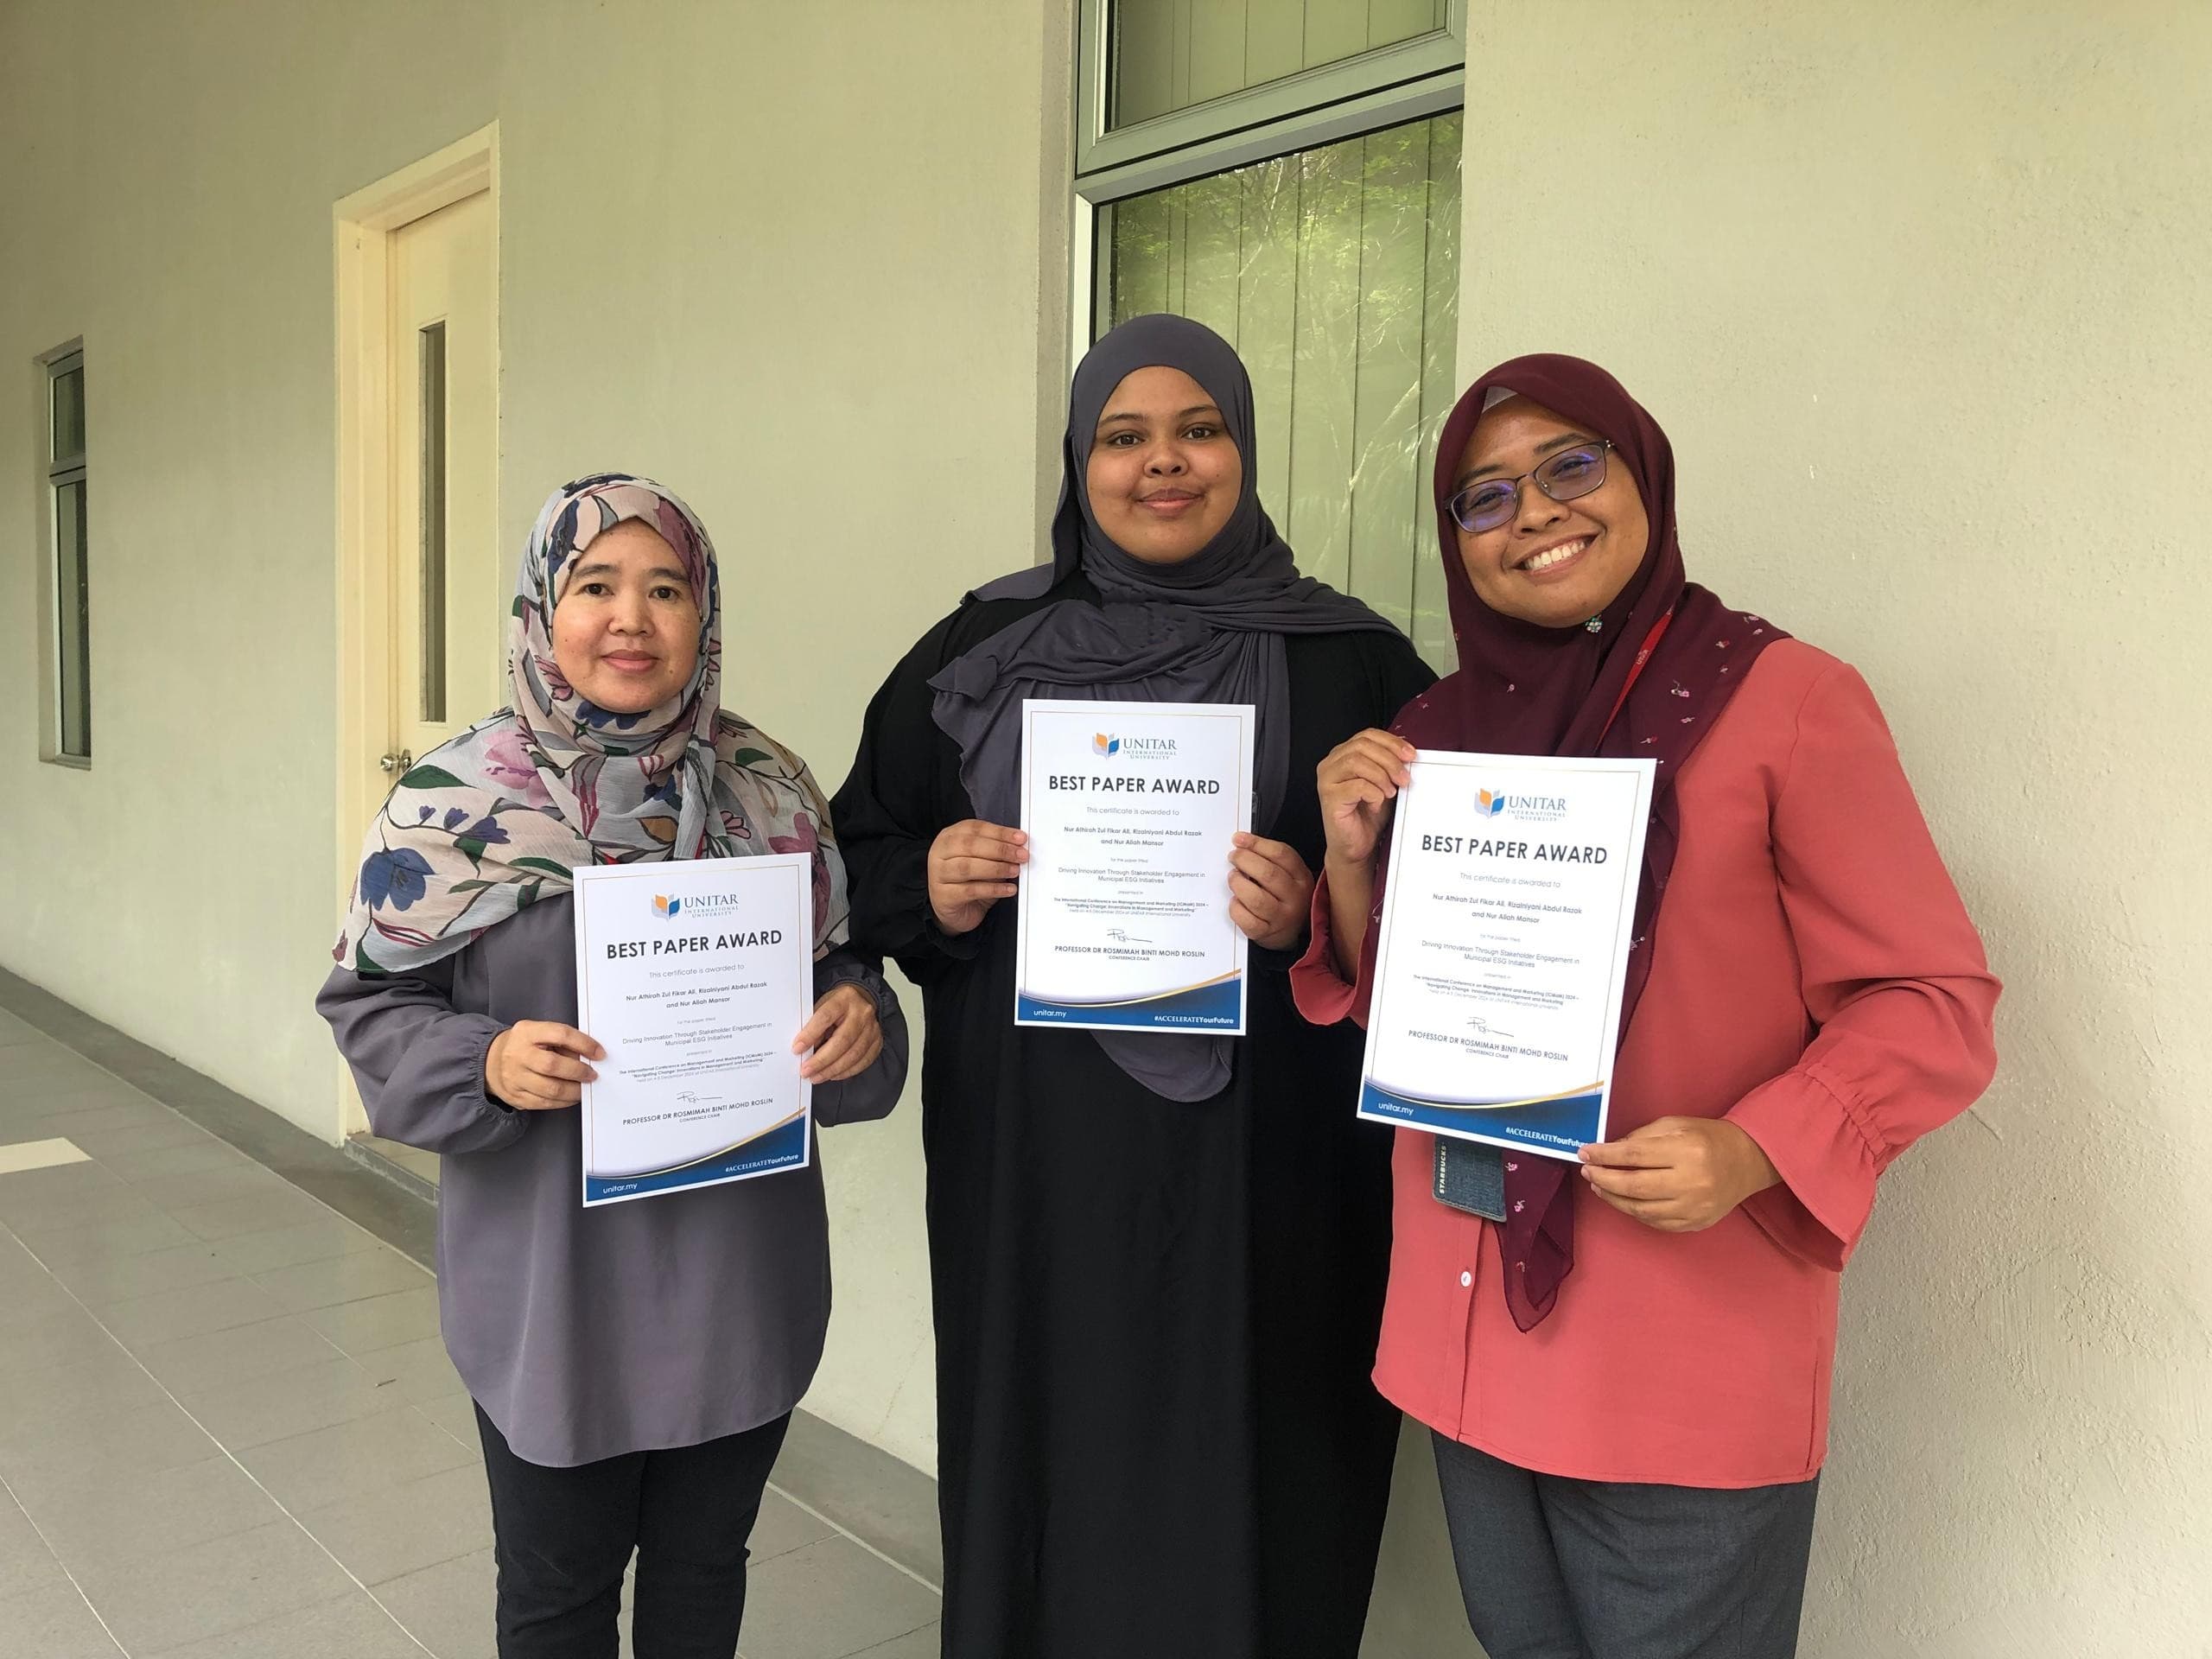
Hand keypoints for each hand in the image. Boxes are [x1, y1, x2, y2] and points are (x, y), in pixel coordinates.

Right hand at [485, 1021, 602, 1109]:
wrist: (491, 1061)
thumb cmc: (524, 1045)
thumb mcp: (539, 1033)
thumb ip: (562, 1041)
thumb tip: (589, 1056)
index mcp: (527, 1033)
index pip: (560, 1035)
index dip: (584, 1044)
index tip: (599, 1053)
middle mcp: (518, 1055)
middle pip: (553, 1065)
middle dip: (578, 1072)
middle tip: (592, 1074)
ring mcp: (515, 1078)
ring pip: (550, 1089)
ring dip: (574, 1090)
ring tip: (584, 1087)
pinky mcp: (516, 1096)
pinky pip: (544, 1103)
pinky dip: (563, 1101)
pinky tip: (571, 1096)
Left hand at [793, 983, 882, 1082]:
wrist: (861, 1000)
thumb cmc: (838, 1005)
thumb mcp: (822, 1006)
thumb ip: (814, 1026)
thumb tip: (804, 1050)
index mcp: (844, 999)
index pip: (825, 1017)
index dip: (810, 1034)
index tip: (797, 1049)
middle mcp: (861, 1013)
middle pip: (842, 1040)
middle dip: (822, 1060)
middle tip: (806, 1071)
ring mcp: (872, 1028)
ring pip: (853, 1054)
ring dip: (832, 1069)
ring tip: (816, 1076)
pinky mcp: (877, 1042)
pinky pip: (863, 1061)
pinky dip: (846, 1071)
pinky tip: (833, 1074)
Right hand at [928, 820, 1027, 935]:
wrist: (954, 910)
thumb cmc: (968, 881)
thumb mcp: (983, 860)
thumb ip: (997, 851)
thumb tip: (1018, 847)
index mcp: (950, 836)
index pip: (975, 829)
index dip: (1000, 832)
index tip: (1020, 838)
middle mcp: (940, 852)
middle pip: (970, 845)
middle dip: (1000, 849)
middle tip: (1020, 855)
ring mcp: (939, 874)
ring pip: (968, 867)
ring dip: (996, 868)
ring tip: (1014, 871)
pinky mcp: (944, 896)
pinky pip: (971, 890)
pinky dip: (993, 889)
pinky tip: (1007, 889)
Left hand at [1228, 833, 1314, 951]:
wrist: (1293, 930)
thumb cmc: (1285, 896)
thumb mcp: (1289, 874)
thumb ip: (1270, 858)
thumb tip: (1241, 842)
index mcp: (1301, 877)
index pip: (1281, 854)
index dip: (1257, 844)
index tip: (1239, 839)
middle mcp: (1295, 897)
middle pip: (1268, 874)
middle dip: (1245, 861)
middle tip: (1233, 857)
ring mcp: (1281, 917)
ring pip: (1256, 898)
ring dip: (1238, 883)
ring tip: (1233, 877)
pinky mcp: (1266, 932)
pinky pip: (1247, 920)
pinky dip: (1236, 907)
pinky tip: (1235, 900)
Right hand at [1317, 730, 1415, 868]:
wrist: (1358, 846)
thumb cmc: (1368, 815)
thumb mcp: (1384, 782)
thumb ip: (1390, 764)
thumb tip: (1406, 751)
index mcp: (1343, 755)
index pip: (1367, 735)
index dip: (1391, 742)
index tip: (1411, 754)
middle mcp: (1331, 764)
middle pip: (1362, 746)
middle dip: (1390, 760)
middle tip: (1404, 778)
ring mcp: (1326, 780)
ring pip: (1357, 762)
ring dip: (1382, 776)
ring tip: (1390, 792)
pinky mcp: (1329, 797)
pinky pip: (1357, 786)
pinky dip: (1374, 794)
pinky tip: (1376, 804)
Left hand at [1577, 1117, 1780, 1232]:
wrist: (1747, 1161)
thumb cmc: (1707, 1137)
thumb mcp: (1675, 1125)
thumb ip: (1641, 1137)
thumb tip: (1609, 1151)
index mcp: (1686, 1151)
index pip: (1634, 1155)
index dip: (1604, 1155)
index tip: (1584, 1152)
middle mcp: (1691, 1182)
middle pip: (1634, 1186)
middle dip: (1603, 1179)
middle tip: (1588, 1172)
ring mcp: (1694, 1207)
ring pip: (1642, 1209)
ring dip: (1614, 1198)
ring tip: (1600, 1186)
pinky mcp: (1696, 1223)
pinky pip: (1656, 1222)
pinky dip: (1635, 1212)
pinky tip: (1623, 1200)